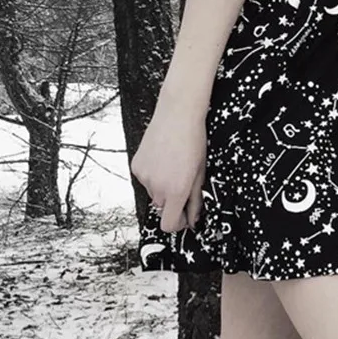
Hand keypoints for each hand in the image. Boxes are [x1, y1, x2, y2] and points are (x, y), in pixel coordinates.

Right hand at [130, 87, 208, 232]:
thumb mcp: (201, 171)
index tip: (185, 217)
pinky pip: (145, 179)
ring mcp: (144, 176)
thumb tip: (194, 218)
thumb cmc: (194, 138)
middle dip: (173, 200)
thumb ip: (196, 198)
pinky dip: (153, 174)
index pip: (169, 225)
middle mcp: (157, 186)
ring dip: (163, 185)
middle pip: (163, 207)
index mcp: (176, 190)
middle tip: (184, 180)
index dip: (178, 224)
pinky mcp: (136, 166)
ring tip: (173, 163)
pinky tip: (163, 157)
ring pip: (154, 192)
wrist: (178, 113)